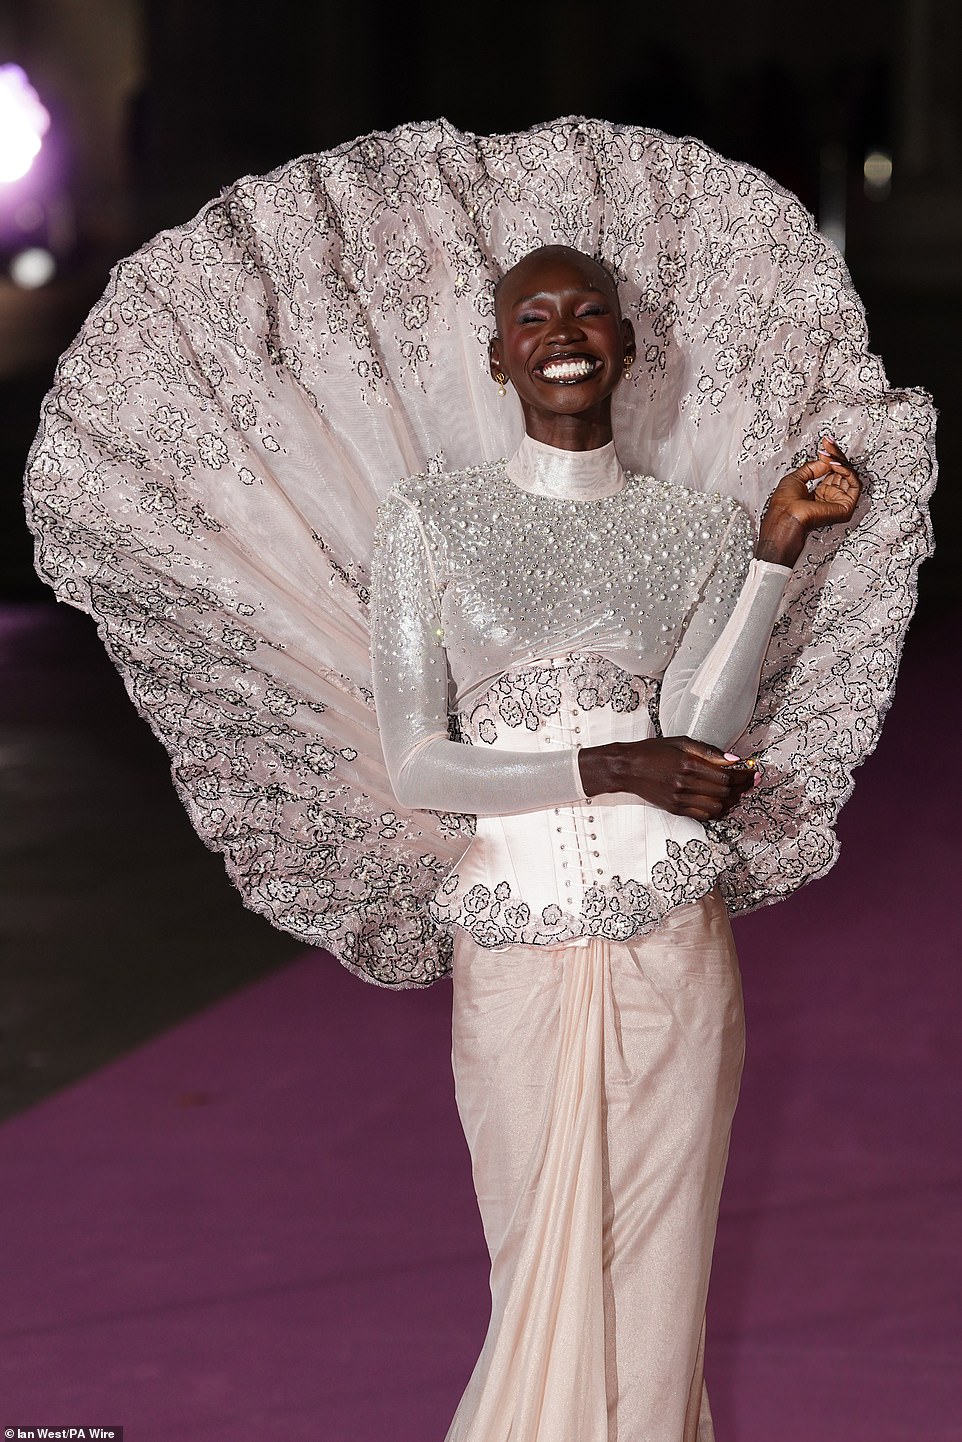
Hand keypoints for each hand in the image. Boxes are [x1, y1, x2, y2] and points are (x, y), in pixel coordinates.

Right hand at [578, 736, 756, 820]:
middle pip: (724, 792)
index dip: (743, 776)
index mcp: (687, 765)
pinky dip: (718, 810)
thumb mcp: (681, 743)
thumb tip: (734, 759)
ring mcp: (679, 800)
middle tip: (751, 781)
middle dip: (742, 787)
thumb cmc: (652, 751)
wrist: (627, 768)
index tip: (752, 772)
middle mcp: (684, 784)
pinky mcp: (675, 809)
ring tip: (739, 792)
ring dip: (732, 800)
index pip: (725, 775)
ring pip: (717, 807)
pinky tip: (723, 802)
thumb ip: (708, 752)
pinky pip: (704, 815)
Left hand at [756, 436, 860, 566]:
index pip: (831, 472)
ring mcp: (838, 503)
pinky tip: (835, 464)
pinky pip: (854, 484)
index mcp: (818, 495)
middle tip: (829, 444)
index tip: (825, 444)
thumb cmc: (784, 506)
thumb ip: (812, 467)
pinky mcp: (846, 507)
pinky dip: (846, 471)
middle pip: (841, 472)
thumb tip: (826, 459)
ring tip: (830, 454)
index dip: (829, 457)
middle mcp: (829, 499)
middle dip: (835, 455)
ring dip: (840, 461)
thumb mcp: (795, 478)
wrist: (785, 518)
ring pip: (849, 476)